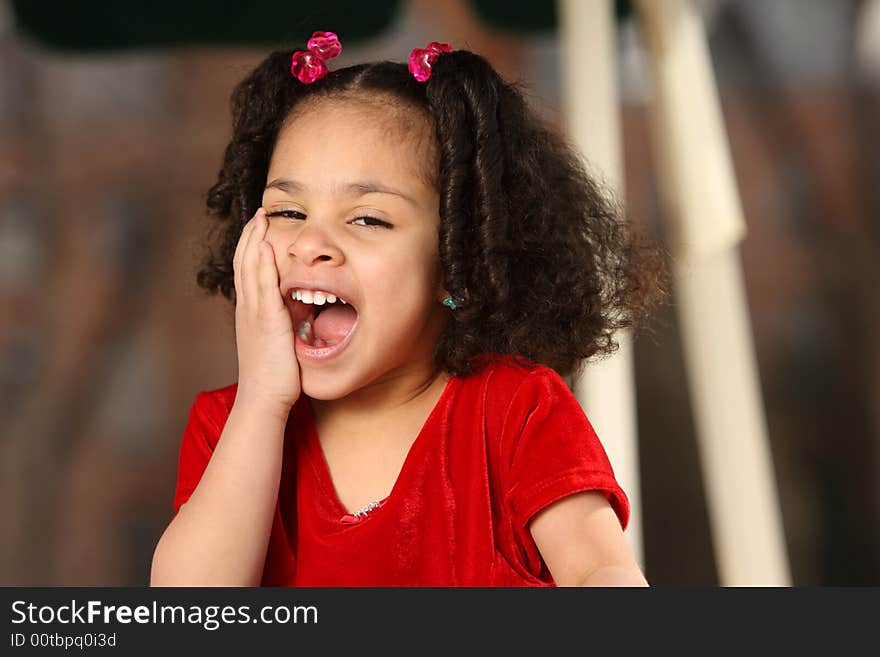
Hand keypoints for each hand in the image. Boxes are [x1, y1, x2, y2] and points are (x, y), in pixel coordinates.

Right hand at [232, 208, 300, 414]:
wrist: (264, 398)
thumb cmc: (274, 376)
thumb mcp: (277, 342)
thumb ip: (283, 323)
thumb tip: (296, 311)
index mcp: (250, 313)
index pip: (247, 270)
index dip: (252, 246)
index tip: (260, 226)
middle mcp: (247, 309)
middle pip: (244, 261)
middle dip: (252, 234)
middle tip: (260, 212)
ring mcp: (254, 314)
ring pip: (249, 268)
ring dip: (255, 239)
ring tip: (262, 217)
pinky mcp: (266, 321)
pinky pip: (262, 286)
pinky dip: (262, 263)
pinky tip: (265, 245)